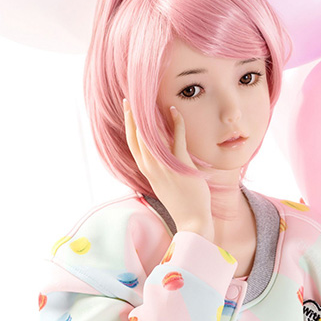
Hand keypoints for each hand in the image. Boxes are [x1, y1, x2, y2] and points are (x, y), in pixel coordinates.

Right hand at [123, 98, 213, 238]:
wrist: (192, 221)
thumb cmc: (182, 203)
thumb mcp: (165, 184)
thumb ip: (161, 168)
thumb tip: (163, 153)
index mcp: (148, 171)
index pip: (133, 144)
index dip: (129, 126)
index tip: (127, 110)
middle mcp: (152, 168)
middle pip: (137, 137)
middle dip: (133, 117)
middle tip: (131, 99)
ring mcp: (165, 166)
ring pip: (151, 136)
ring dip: (149, 116)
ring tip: (148, 100)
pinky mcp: (180, 165)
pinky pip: (176, 138)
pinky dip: (176, 122)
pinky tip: (174, 111)